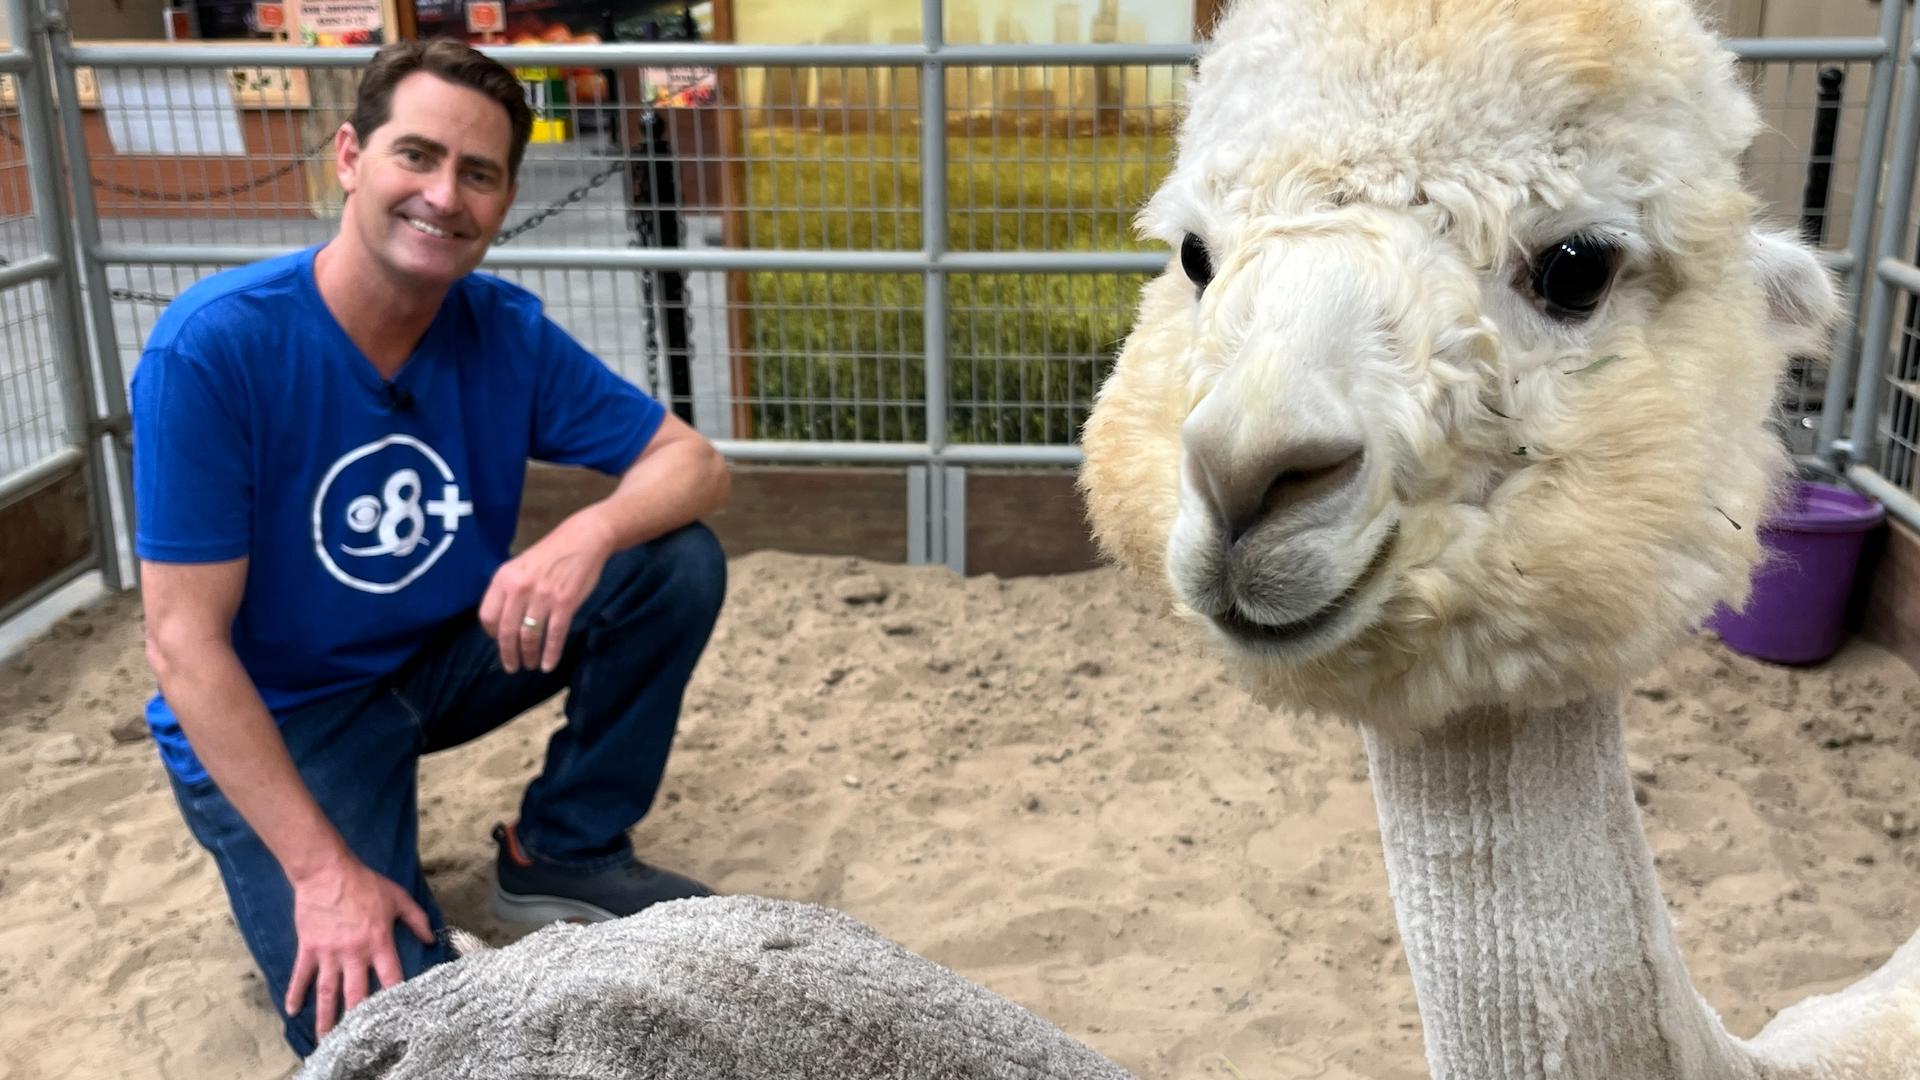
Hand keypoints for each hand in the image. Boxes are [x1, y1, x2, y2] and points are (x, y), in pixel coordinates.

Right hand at [284, 854, 434, 1040]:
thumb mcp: (398, 898)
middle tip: (359, 1040)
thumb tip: (431, 939)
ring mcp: (329, 953)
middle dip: (358, 1018)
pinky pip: (300, 975)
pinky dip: (295, 993)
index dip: (396, 997)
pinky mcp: (308, 948)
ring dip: (326, 1016)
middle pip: (356, 993)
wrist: (327, 872)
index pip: (391, 977)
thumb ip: (417, 919)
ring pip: (327, 992)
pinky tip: (291, 1011)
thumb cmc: (365, 883)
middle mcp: (354, 954)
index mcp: (378, 942)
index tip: (399, 1016)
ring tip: (326, 1039)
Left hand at [478, 511, 616, 673]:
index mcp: (504, 578)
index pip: (488, 616)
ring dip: (528, 655)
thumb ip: (509, 590)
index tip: (499, 642)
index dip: (492, 635)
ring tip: (530, 665)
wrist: (582, 539)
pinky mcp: (565, 603)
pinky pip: (554, 635)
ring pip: (529, 636)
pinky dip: (551, 654)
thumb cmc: (550, 554)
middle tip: (512, 667)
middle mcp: (520, 588)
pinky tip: (548, 664)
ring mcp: (543, 596)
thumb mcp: (520, 566)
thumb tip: (502, 622)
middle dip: (508, 654)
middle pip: (506, 631)